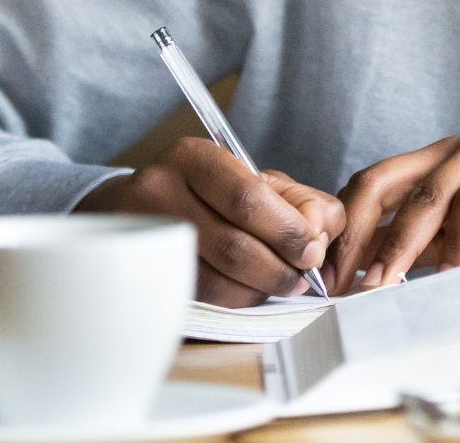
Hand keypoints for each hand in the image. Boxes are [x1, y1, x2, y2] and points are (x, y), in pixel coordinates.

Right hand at [75, 137, 343, 306]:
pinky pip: (199, 300)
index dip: (288, 231)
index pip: (248, 198)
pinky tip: (249, 291)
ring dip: (260, 290)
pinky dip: (235, 301)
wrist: (136, 210)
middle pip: (233, 245)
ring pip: (216, 281)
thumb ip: (300, 201)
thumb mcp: (256, 181)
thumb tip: (322, 231)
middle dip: (279, 268)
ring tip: (280, 284)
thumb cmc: (211, 195)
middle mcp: (160, 192)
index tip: (312, 250)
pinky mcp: (144, 275)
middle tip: (301, 277)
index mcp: (194, 158)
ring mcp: (147, 237)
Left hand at [328, 130, 459, 293]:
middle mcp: (453, 149)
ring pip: (423, 197)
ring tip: (381, 284)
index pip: (371, 187)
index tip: (327, 277)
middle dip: (354, 233)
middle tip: (339, 282)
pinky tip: (450, 274)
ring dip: (398, 245)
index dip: (344, 229)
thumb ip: (436, 246)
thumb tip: (382, 278)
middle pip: (379, 181)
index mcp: (437, 163)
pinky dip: (458, 241)